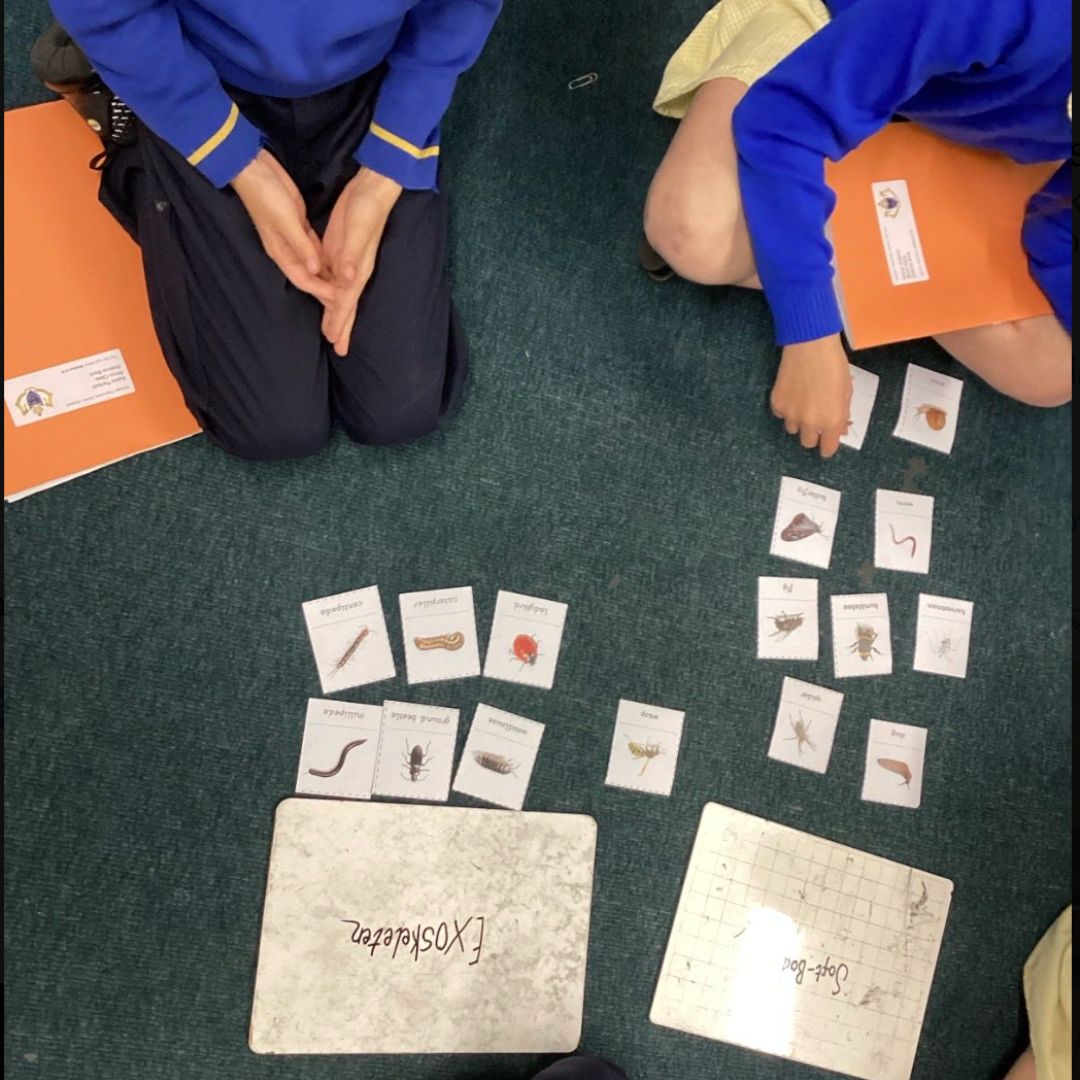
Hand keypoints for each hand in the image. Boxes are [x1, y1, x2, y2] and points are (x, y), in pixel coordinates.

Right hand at [231, 149, 332, 304]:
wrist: (254, 169)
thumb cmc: (267, 196)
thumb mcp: (286, 221)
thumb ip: (301, 245)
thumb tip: (315, 270)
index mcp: (281, 252)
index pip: (303, 280)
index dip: (321, 291)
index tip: (340, 300)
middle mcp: (287, 249)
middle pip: (309, 275)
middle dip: (324, 289)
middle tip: (345, 301)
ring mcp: (293, 237)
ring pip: (313, 262)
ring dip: (327, 274)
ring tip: (344, 286)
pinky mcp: (299, 224)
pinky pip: (314, 246)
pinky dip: (325, 256)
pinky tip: (338, 262)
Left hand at [321, 168, 402, 356]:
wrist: (374, 187)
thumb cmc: (367, 208)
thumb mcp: (358, 230)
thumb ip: (352, 255)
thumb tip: (348, 280)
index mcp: (357, 268)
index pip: (346, 302)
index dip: (341, 323)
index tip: (336, 343)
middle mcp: (353, 270)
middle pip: (345, 304)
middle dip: (341, 326)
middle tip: (337, 347)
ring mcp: (346, 260)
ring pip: (338, 294)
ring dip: (335, 313)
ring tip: (331, 331)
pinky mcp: (339, 249)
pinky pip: (333, 278)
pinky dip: (330, 292)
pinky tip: (326, 298)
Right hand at [770, 335, 852, 457]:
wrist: (810, 346)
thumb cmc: (834, 365)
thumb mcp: (846, 392)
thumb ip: (841, 415)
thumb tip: (838, 429)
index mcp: (831, 421)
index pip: (827, 449)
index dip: (827, 446)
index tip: (826, 441)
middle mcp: (810, 423)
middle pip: (807, 443)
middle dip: (812, 433)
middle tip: (815, 418)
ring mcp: (791, 415)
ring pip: (792, 429)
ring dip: (798, 421)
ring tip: (803, 401)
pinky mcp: (777, 404)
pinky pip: (781, 414)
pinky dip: (786, 408)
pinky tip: (793, 392)